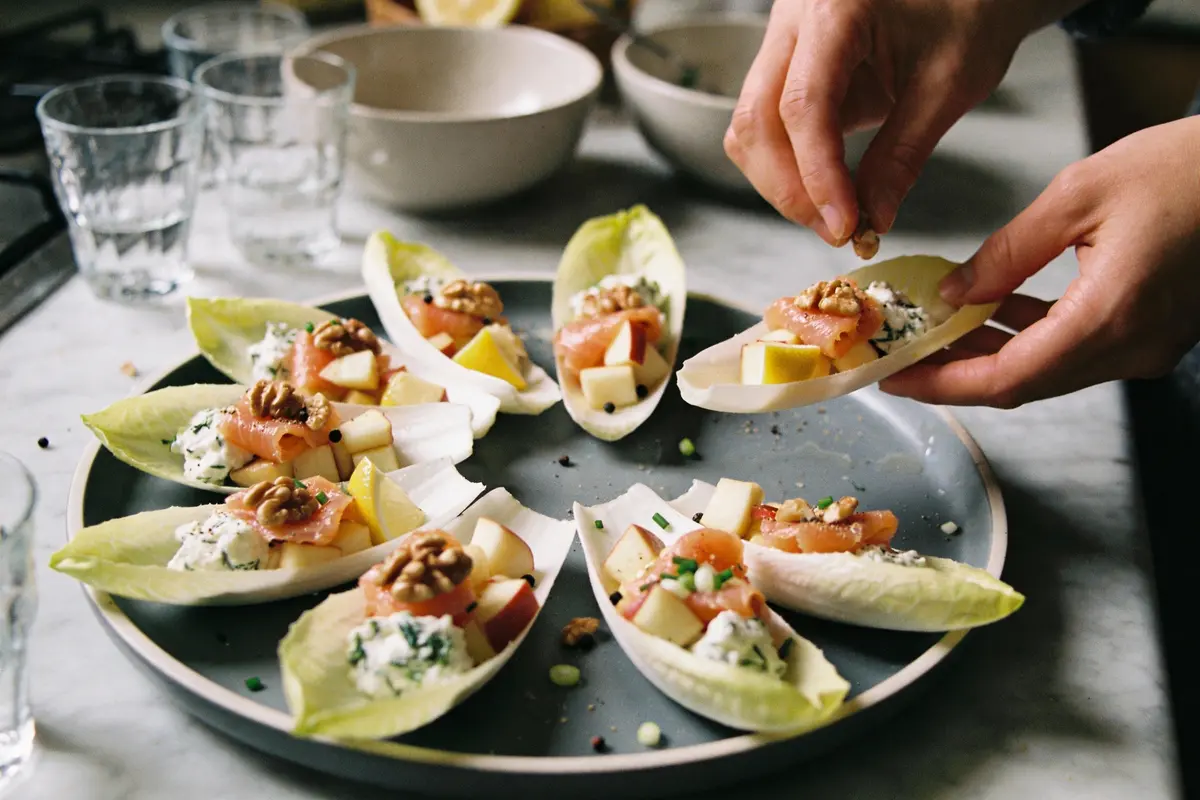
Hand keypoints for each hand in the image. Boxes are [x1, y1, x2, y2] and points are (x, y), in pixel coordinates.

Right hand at [723, 0, 1079, 244]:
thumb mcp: (948, 84)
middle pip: (757, 120)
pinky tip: (825, 189)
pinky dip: (787, 165)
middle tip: (836, 231)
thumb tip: (872, 220)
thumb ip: (902, 155)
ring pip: (749, 127)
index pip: (803, 107)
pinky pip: (763, 123)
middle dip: (790, 188)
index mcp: (836, 9)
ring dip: (781, 182)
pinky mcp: (787, 64)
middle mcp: (794, 19)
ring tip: (832, 215)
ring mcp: (783, 39)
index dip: (818, 176)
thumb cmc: (970, 10)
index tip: (844, 225)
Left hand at [881, 117, 1199, 407]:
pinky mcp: (1153, 333)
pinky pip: (1076, 349)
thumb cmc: (1187, 169)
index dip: (943, 384)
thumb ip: (1007, 252)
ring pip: (1048, 370)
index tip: (895, 378)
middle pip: (1023, 383)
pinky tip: (992, 310)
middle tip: (902, 357)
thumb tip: (955, 293)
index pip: (1007, 378)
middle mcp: (1132, 348)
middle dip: (955, 373)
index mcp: (1110, 318)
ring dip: (989, 354)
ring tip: (934, 332)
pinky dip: (1029, 335)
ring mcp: (1147, 347)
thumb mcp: (1079, 195)